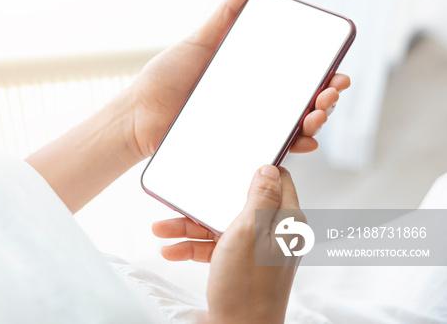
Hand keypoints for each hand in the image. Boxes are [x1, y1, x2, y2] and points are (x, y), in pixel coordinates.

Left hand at [127, 0, 350, 160]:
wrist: (139, 115)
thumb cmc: (165, 77)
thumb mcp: (198, 41)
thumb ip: (225, 14)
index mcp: (251, 76)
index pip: (297, 76)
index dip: (323, 75)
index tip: (337, 71)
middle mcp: (256, 101)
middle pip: (304, 101)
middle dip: (327, 98)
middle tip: (331, 92)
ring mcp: (248, 125)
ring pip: (294, 126)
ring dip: (316, 121)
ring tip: (317, 113)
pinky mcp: (237, 147)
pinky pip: (270, 149)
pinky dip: (293, 146)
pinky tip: (304, 141)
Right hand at [153, 165, 300, 323]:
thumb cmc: (247, 287)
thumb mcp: (249, 232)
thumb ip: (260, 197)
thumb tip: (268, 167)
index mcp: (285, 221)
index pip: (277, 181)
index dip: (254, 169)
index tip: (230, 161)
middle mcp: (273, 233)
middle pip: (239, 203)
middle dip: (206, 202)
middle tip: (184, 196)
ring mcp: (256, 250)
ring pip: (222, 225)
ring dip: (190, 226)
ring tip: (162, 227)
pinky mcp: (241, 265)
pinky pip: (215, 247)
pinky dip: (193, 247)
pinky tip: (171, 250)